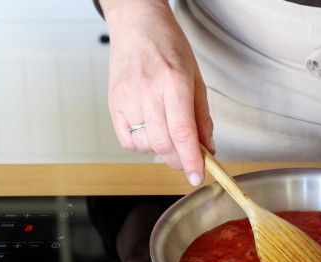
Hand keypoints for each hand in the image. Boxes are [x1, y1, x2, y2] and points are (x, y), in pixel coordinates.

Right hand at [102, 0, 213, 185]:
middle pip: (164, 144)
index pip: (183, 133)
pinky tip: (150, 131)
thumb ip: (202, 117)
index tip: (198, 176)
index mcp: (174, 83)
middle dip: (179, 159)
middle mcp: (148, 92)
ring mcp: (127, 98)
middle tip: (188, 158)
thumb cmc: (169, 48)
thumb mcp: (196, 79)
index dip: (191, 160)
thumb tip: (207, 149)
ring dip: (162, 150)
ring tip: (168, 131)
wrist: (138, 26)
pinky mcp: (113, 104)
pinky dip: (142, 145)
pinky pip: (128, 141)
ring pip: (146, 145)